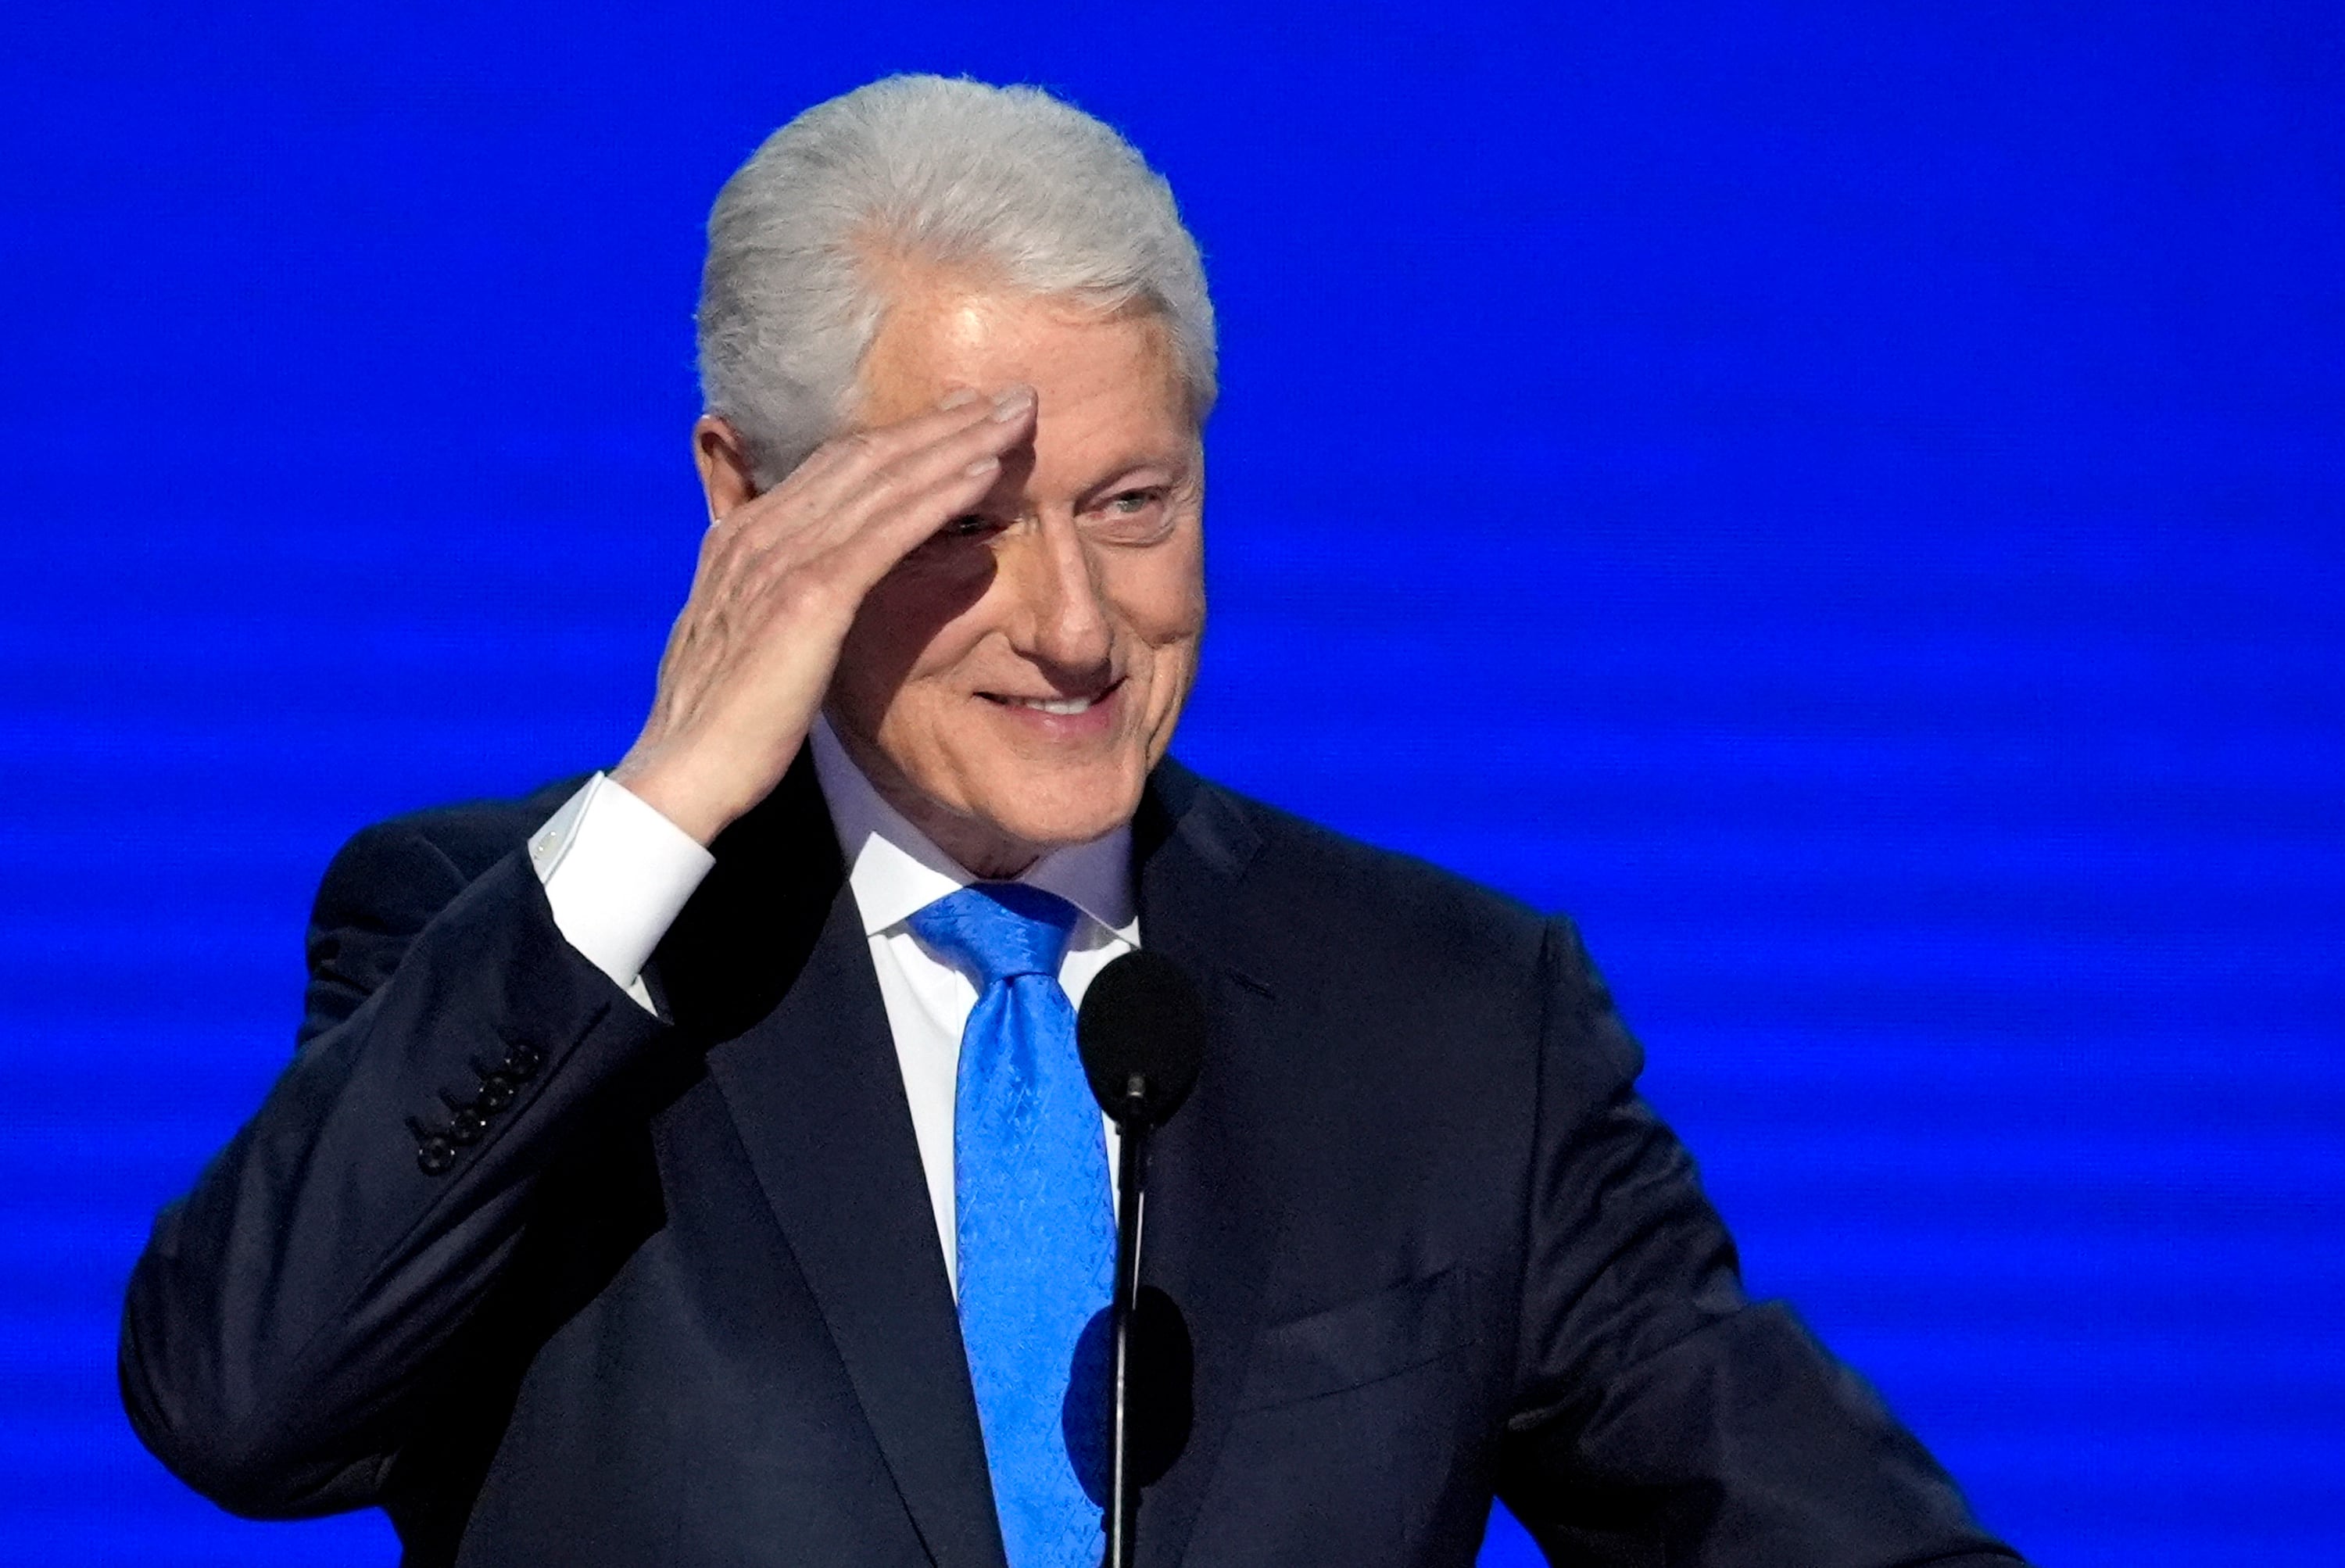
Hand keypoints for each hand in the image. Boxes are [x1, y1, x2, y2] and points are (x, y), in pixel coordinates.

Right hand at [612, 385, 1035, 844]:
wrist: (682, 770)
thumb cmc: (720, 721)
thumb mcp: (740, 637)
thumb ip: (769, 594)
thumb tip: (810, 586)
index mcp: (742, 537)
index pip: (834, 467)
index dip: (901, 437)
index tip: (959, 416)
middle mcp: (760, 533)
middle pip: (865, 458)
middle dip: (942, 423)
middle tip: (1007, 396)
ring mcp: (781, 559)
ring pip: (883, 481)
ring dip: (955, 442)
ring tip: (1016, 416)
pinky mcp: (809, 597)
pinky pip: (886, 531)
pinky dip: (937, 495)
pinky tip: (983, 472)